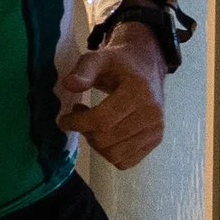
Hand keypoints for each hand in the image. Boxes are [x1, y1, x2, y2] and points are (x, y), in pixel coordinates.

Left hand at [57, 32, 165, 168]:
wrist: (146, 67)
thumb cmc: (119, 63)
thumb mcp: (99, 58)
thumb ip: (84, 70)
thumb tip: (69, 84)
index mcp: (139, 92)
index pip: (102, 120)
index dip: (77, 123)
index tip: (63, 119)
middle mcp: (152, 114)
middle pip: (107, 140)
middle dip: (85, 132)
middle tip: (78, 119)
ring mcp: (156, 130)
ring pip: (115, 155)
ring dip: (96, 144)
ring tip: (92, 124)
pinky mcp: (155, 140)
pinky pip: (126, 161)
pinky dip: (109, 152)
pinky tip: (105, 134)